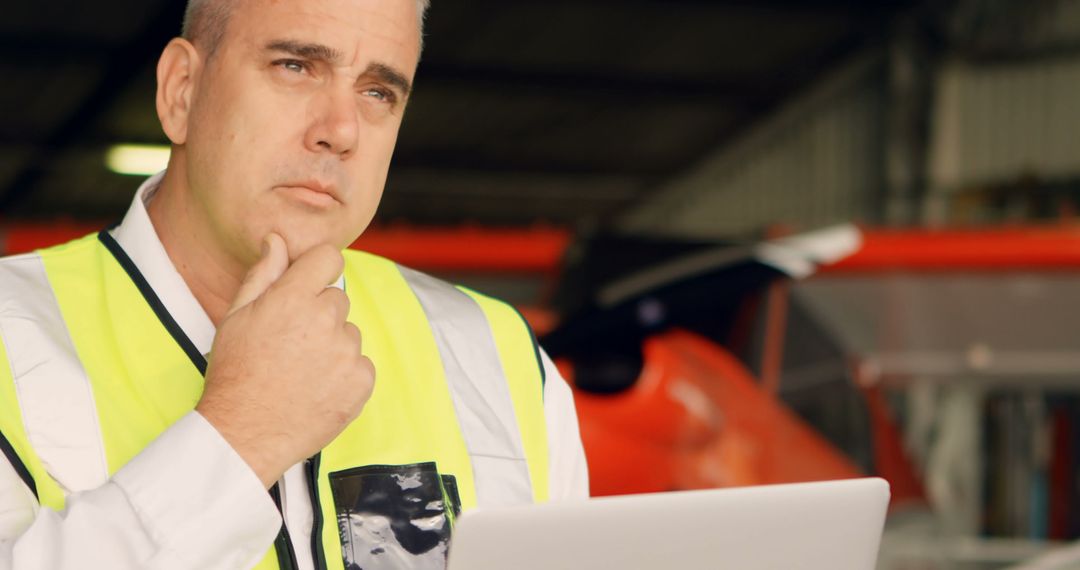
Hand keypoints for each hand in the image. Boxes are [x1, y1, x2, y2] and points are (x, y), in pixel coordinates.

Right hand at [196, 233, 373, 487]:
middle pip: (337, 299)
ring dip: (332, 346)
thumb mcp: (237, 317)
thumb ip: (264, 274)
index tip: (307, 285)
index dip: (318, 269)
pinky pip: (361, 364)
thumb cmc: (235, 373)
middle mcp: (325, 321)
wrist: (245, 434)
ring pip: (349, 333)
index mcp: (293, 299)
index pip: (329, 257)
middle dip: (319, 314)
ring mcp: (347, 353)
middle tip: (291, 344)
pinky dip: (345, 374)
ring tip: (301, 371)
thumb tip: (277, 239)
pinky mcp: (362, 381)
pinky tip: (317, 388)